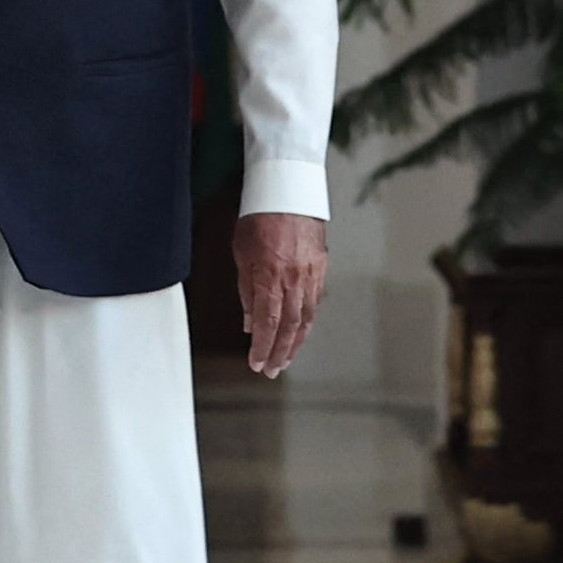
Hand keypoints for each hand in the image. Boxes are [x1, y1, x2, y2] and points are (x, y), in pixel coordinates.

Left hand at [236, 212, 327, 377]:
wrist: (289, 191)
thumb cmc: (259, 218)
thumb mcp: (241, 254)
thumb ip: (246, 290)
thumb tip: (248, 322)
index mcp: (271, 275)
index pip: (267, 322)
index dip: (262, 347)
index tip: (255, 363)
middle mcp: (294, 279)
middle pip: (289, 327)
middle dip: (279, 352)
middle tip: (270, 370)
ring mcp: (311, 274)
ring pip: (306, 318)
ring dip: (295, 343)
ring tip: (285, 359)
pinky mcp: (321, 268)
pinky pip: (314, 303)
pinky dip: (306, 322)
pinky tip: (299, 333)